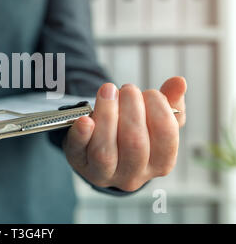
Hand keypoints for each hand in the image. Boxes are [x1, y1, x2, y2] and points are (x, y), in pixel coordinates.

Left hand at [63, 76, 186, 191]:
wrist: (98, 152)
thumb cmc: (132, 133)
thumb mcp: (153, 121)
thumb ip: (169, 102)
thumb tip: (179, 82)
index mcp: (160, 163)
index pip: (166, 137)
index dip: (159, 109)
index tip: (149, 92)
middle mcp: (133, 174)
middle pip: (135, 144)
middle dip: (132, 109)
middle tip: (127, 88)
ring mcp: (104, 172)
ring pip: (105, 152)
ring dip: (107, 115)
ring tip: (108, 91)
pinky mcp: (79, 162)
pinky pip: (78, 151)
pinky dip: (81, 134)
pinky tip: (85, 118)